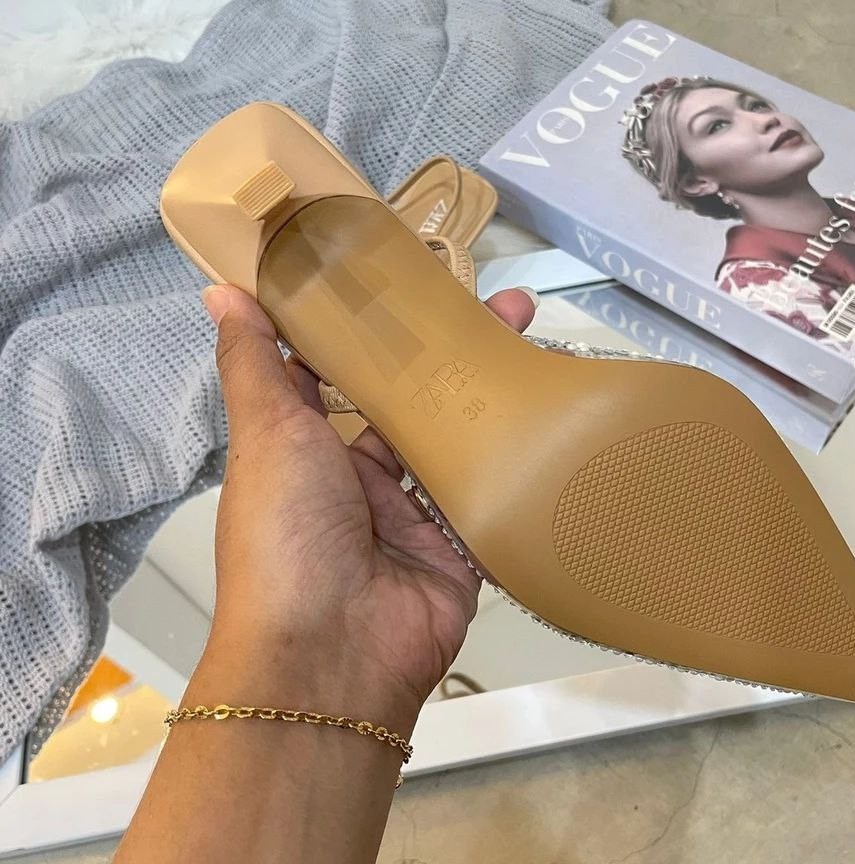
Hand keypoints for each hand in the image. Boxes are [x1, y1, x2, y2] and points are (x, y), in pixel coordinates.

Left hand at [199, 283, 537, 715]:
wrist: (332, 654)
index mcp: (311, 449)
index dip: (381, 331)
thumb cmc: (287, 532)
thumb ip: (252, 363)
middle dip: (455, 356)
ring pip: (459, 441)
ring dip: (493, 398)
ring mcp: (416, 514)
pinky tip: (551, 413)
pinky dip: (517, 461)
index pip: (348, 375)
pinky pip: (491, 495)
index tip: (418, 282)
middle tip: (508, 309)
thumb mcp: (266, 435)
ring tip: (537, 344)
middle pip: (415, 402)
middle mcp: (362, 478)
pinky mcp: (461, 546)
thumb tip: (221, 289)